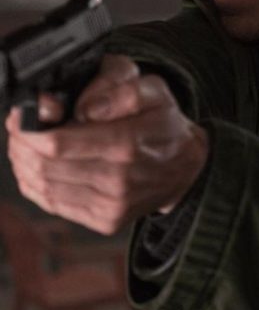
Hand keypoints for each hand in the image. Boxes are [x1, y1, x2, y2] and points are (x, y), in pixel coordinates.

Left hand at [5, 55, 209, 234]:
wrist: (187, 167)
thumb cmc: (165, 124)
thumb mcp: (153, 90)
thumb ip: (119, 89)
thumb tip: (84, 108)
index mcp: (128, 143)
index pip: (57, 143)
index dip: (29, 129)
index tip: (21, 115)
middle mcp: (118, 179)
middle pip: (44, 166)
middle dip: (22, 144)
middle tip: (20, 127)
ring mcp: (111, 204)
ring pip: (44, 187)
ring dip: (25, 164)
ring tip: (25, 145)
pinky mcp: (106, 220)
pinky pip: (54, 205)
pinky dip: (36, 185)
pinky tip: (37, 167)